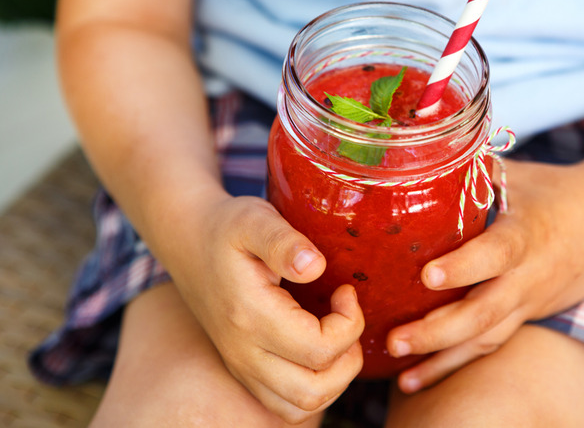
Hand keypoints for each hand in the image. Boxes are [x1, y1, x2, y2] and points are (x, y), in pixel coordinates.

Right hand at [163, 193, 364, 423]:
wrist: (189, 241)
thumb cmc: (228, 228)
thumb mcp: (254, 219)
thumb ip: (283, 242)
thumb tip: (315, 267)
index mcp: (251, 316)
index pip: (319, 349)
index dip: (350, 323)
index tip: (346, 291)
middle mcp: (243, 352)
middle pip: (313, 391)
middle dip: (348, 359)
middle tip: (347, 319)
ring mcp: (241, 367)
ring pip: (300, 407)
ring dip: (334, 379)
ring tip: (338, 336)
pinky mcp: (244, 371)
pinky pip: (286, 405)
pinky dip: (315, 387)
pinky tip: (320, 348)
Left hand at [387, 159, 583, 392]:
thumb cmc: (555, 192)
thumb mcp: (517, 175)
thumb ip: (471, 173)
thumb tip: (418, 159)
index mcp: (527, 233)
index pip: (496, 254)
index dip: (464, 267)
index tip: (428, 276)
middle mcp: (530, 275)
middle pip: (486, 313)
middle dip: (438, 332)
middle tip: (395, 340)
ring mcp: (530, 301)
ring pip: (488, 339)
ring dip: (443, 359)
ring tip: (401, 375)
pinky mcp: (527, 316)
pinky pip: (492, 345)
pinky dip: (456, 364)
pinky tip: (420, 377)